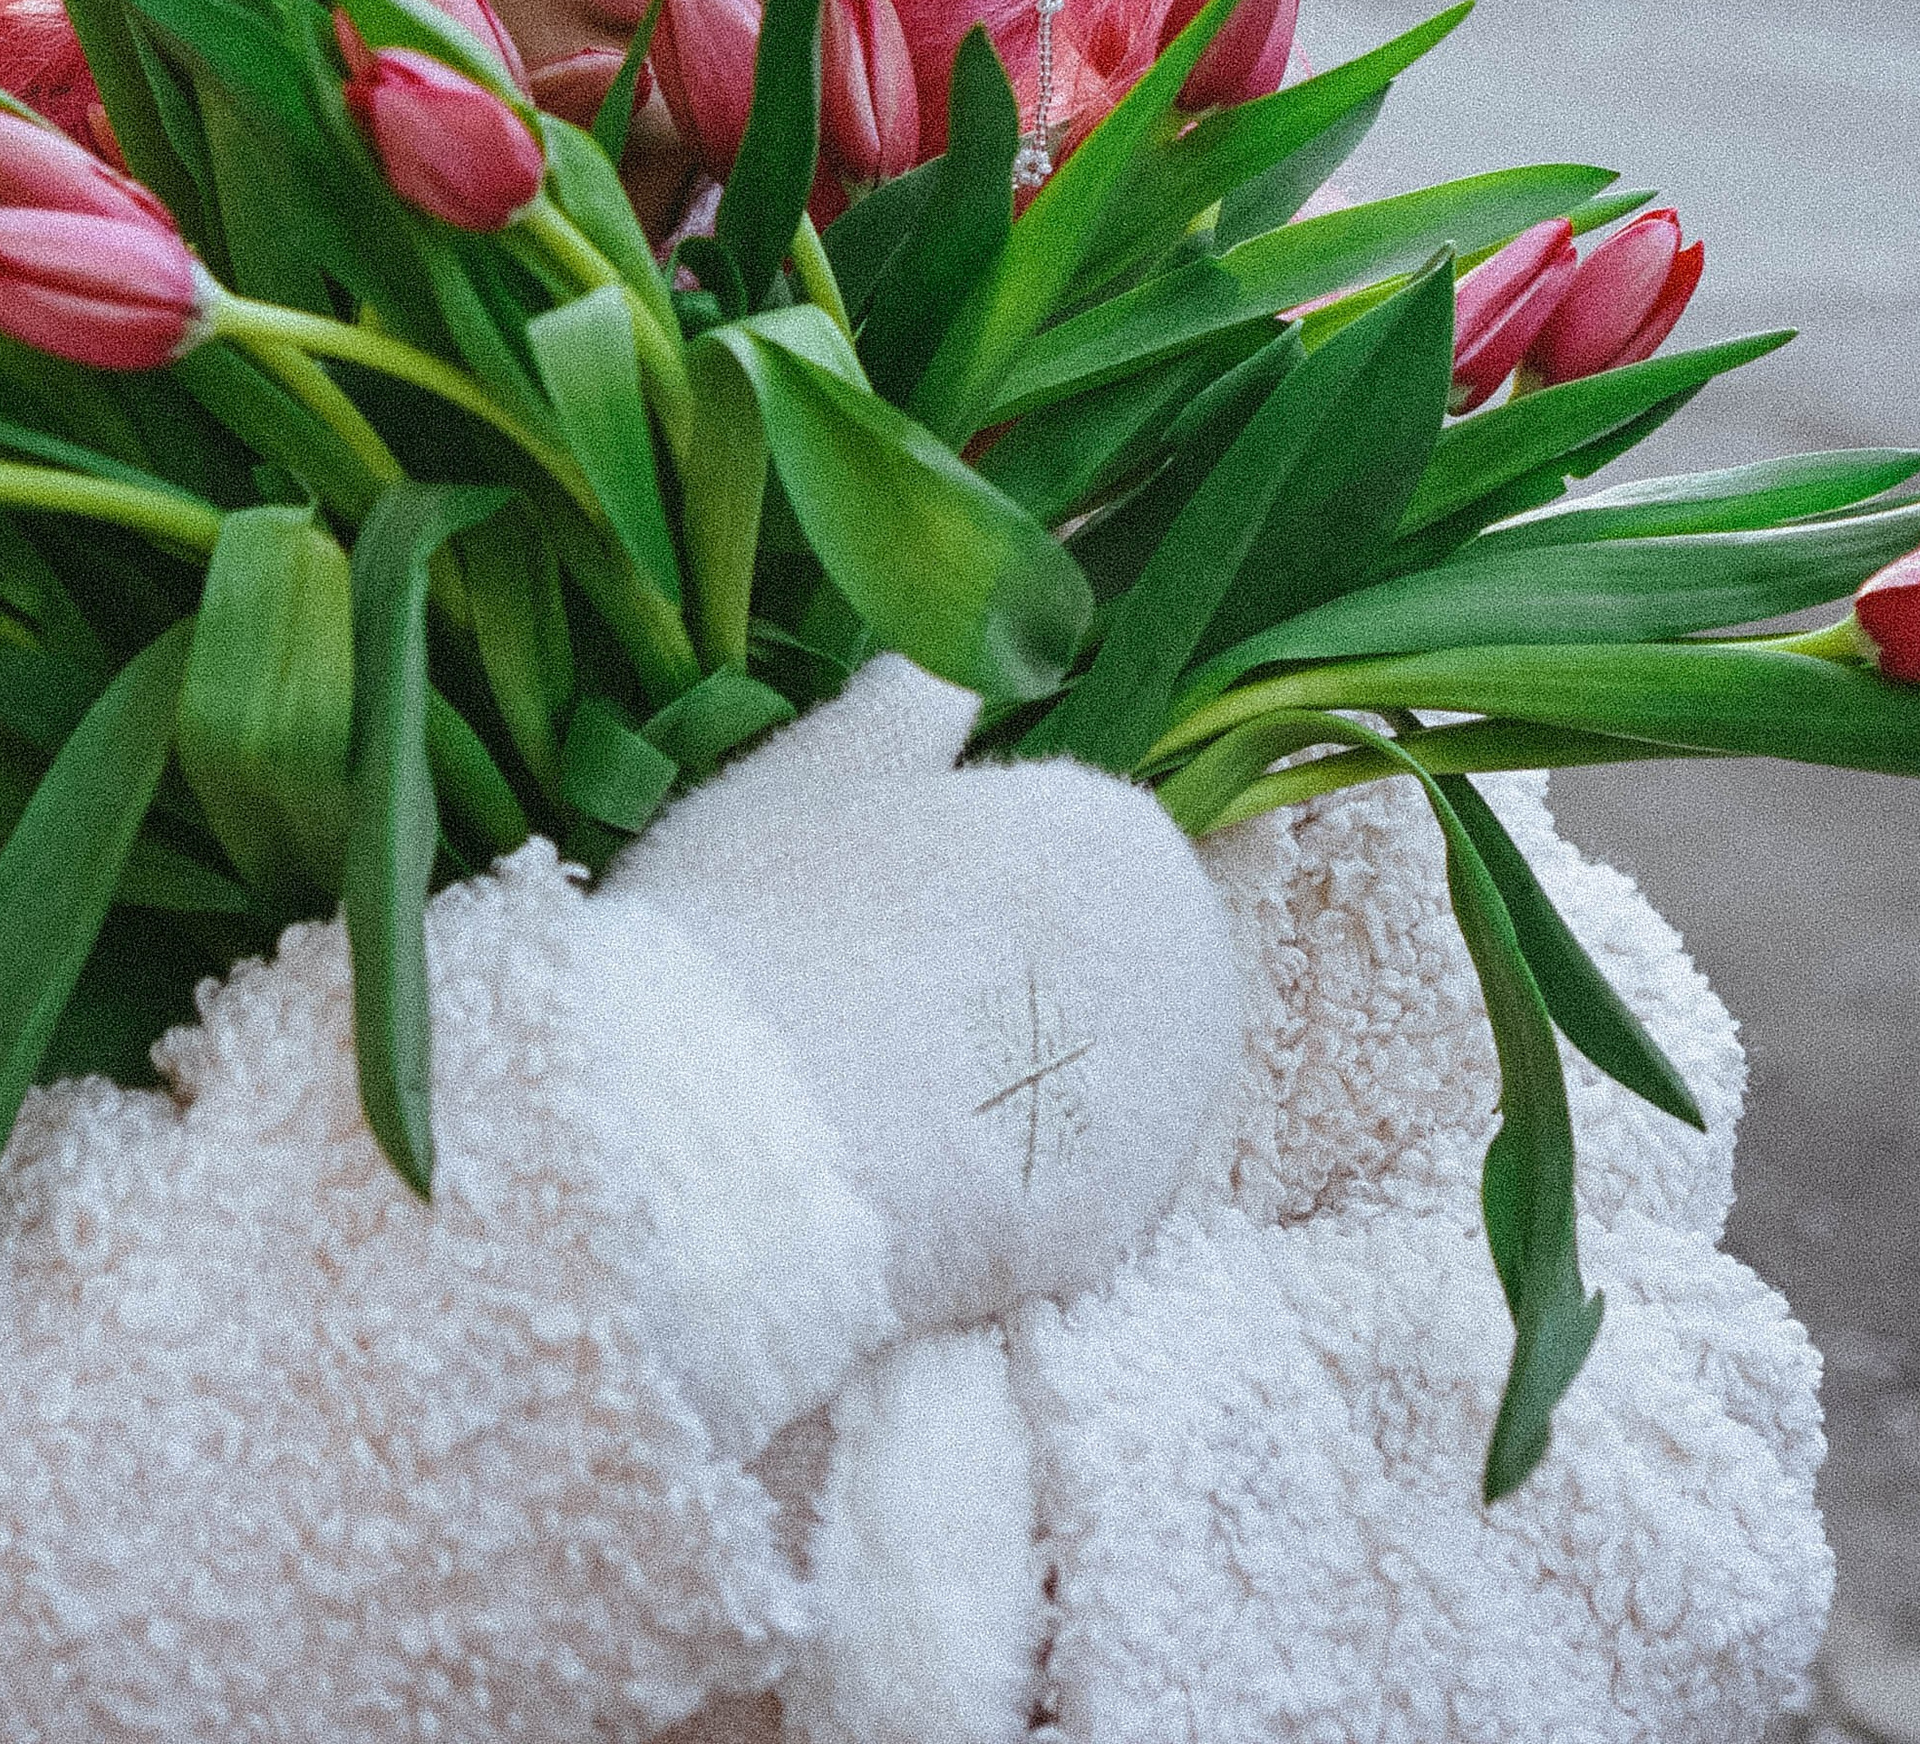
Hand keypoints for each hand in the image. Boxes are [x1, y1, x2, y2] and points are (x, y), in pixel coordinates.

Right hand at [606, 659, 1239, 1334]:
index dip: (958, 883)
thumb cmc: (768, 921)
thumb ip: (903, 707)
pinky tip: (896, 1186)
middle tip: (868, 1010)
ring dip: (1006, 1093)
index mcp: (1124, 834)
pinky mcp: (1115, 1241)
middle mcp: (1183, 967)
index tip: (871, 918)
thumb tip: (944, 676)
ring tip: (871, 1101)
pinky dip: (996, 1192)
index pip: (1067, 846)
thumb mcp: (818, 768)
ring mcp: (1164, 1116)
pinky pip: (1060, 1197)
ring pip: (1088, 1089)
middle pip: (1096, 970)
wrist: (736, 1148)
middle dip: (1003, 992)